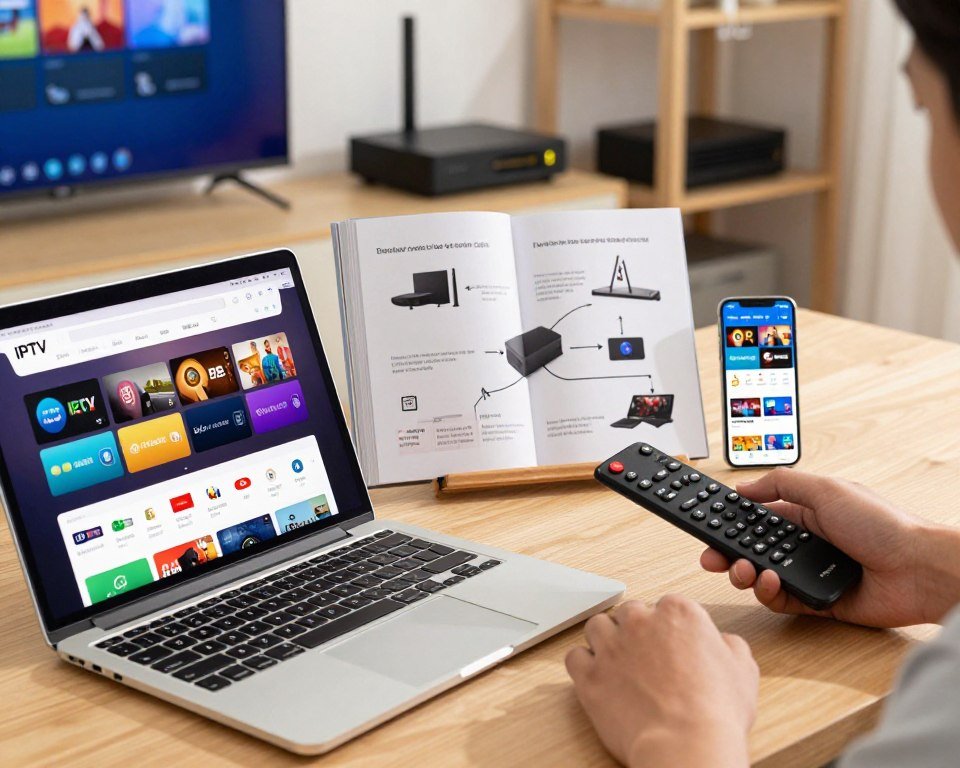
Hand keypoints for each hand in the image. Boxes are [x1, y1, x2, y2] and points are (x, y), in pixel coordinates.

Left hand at [566, 596, 757, 767]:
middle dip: (636, 631)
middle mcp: (640, 621)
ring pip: (597, 627)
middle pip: (629, 613)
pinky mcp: (589, 674)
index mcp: (678, 613)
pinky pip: (575, 657)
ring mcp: (611, 646)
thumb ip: (727, 645)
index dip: (669, 628)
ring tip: (618, 663)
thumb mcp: (742, 670)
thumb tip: (721, 642)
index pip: (667, 606)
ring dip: (606, 641)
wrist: (685, 744)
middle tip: (646, 658)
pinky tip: (597, 677)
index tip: (671, 645)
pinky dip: (584, 666)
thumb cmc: (715, 712)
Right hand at [700, 468, 959, 626]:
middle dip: (728, 552)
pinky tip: (768, 582)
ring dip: (744, 573)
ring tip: (742, 570)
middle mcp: (806, 543)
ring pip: (761, 575)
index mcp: (806, 513)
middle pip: (753, 548)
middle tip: (710, 556)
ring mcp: (810, 573)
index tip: (708, 524)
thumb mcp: (826, 489)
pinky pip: (781, 600)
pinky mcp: (817, 601)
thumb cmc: (883, 525)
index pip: (758, 516)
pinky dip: (768, 592)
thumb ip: (782, 484)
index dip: (732, 520)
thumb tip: (745, 486)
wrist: (918, 570)